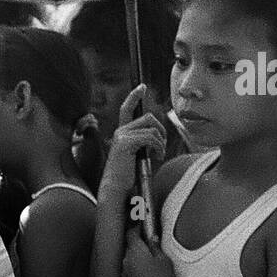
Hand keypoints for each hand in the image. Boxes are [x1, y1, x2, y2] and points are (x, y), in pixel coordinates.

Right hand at [98, 84, 166, 201]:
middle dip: (161, 130)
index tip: (142, 86)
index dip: (134, 96)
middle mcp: (120, 132)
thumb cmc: (127, 178)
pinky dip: (158, 147)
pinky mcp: (126, 143)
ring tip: (158, 154)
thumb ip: (144, 144)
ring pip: (151, 128)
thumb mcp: (137, 156)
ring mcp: (122, 136)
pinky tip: (157, 157)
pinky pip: (150, 137)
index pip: (126, 109)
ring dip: (160, 141)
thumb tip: (158, 137)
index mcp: (121, 134)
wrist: (115, 190)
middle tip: (161, 147)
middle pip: (148, 118)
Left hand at [121, 229, 175, 276]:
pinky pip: (130, 272)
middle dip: (139, 245)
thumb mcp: (164, 261)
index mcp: (135, 250)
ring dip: (137, 259)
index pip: (131, 233)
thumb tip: (153, 239)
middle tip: (151, 246)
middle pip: (130, 247)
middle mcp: (126, 259)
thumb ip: (157, 248)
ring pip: (129, 260)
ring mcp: (124, 272)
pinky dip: (136, 270)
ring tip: (151, 264)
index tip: (142, 226)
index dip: (136, 228)